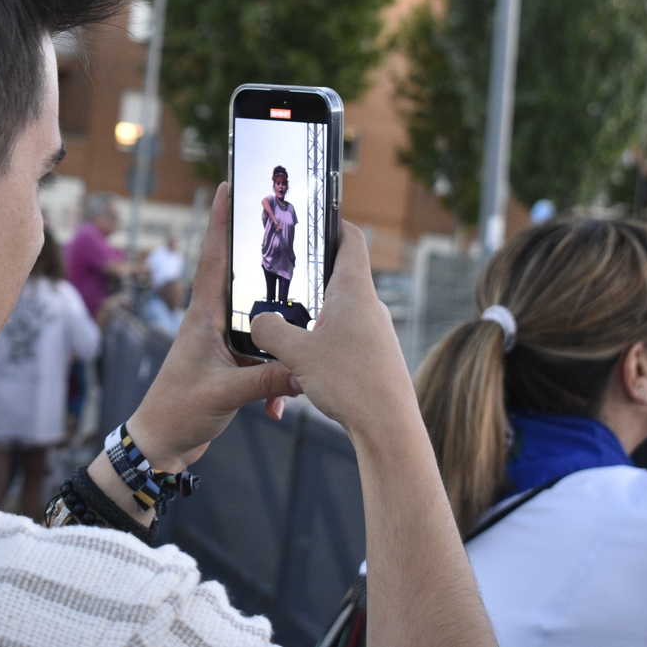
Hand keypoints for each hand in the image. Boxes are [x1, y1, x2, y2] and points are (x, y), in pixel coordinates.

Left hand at [125, 183, 297, 471]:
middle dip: (261, 254)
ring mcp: (222, 343)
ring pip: (260, 321)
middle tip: (285, 226)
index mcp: (203, 316)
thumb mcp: (223, 394)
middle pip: (241, 278)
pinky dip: (277, 376)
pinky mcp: (231, 365)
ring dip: (280, 326)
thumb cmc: (178, 411)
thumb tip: (304, 368)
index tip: (228, 185)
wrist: (161, 445)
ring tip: (306, 312)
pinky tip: (282, 403)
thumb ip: (264, 379)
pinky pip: (264, 358)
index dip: (221, 221)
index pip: (214, 258)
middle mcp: (212, 322)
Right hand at [250, 222, 412, 439]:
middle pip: (338, 276)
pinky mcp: (374, 357)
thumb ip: (270, 330)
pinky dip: (320, 343)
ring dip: (310, 318)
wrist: (388, 429)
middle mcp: (369, 307)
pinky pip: (342, 339)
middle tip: (278, 276)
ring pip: (336, 313)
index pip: (350, 239)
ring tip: (283, 327)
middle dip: (308, 277)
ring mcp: (374, 333)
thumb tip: (257, 321)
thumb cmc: (351, 383)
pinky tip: (301, 365)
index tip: (312, 217)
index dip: (332, 223)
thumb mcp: (297, 353)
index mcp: (355, 291)